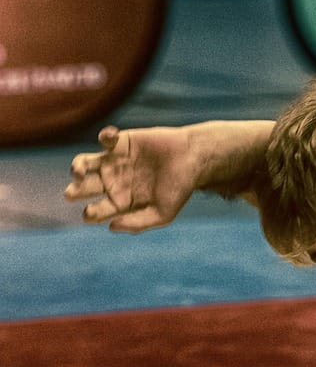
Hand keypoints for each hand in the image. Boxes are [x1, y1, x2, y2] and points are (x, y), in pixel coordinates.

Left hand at [65, 126, 198, 231]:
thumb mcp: (163, 213)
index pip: (98, 210)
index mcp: (122, 201)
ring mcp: (115, 161)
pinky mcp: (121, 142)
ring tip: (78, 171)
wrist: (194, 160)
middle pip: (87, 187)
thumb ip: (138, 223)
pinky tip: (110, 141)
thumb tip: (111, 227)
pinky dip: (104, 138)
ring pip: (86, 163)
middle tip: (71, 193)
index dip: (91, 213)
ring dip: (77, 167)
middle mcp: (114, 181)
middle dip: (76, 191)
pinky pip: (105, 140)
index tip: (89, 213)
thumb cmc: (180, 189)